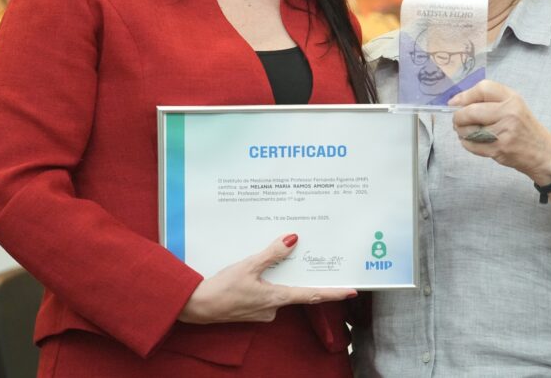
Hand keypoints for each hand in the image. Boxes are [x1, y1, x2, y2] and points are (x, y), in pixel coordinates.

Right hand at [177, 234, 355, 323]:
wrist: (198, 306)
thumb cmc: (221, 288)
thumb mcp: (248, 265)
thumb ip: (271, 253)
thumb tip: (292, 240)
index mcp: (277, 298)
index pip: (313, 295)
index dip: (334, 292)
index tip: (352, 290)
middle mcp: (274, 308)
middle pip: (296, 289)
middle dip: (301, 274)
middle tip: (310, 258)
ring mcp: (263, 311)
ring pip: (280, 290)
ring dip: (280, 276)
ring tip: (277, 256)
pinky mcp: (252, 309)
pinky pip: (267, 293)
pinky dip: (268, 281)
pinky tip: (258, 271)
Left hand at [449, 81, 550, 183]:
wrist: (544, 154)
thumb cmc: (526, 129)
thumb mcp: (515, 107)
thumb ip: (491, 101)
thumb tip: (456, 101)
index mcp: (512, 99)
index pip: (483, 89)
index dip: (465, 95)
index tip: (454, 102)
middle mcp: (509, 113)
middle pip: (471, 110)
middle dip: (458, 117)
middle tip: (457, 121)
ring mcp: (504, 132)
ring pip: (468, 129)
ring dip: (461, 131)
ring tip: (465, 131)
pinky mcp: (499, 149)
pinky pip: (472, 145)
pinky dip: (467, 143)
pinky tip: (472, 142)